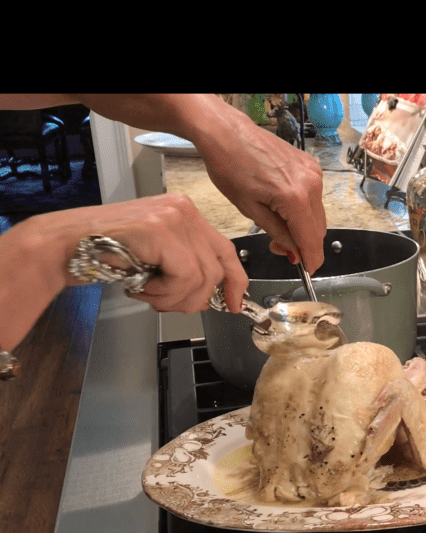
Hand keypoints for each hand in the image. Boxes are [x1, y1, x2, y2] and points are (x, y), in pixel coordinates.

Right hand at [51, 194, 249, 312]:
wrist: (63, 245)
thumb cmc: (104, 252)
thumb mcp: (156, 256)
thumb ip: (186, 266)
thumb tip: (212, 295)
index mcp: (186, 212)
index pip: (226, 249)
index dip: (234, 281)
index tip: (233, 303)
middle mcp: (184, 209)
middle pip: (217, 268)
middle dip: (195, 298)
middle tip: (166, 303)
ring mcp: (174, 217)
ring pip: (202, 278)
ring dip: (173, 298)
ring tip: (147, 292)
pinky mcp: (161, 231)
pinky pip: (185, 277)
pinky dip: (163, 293)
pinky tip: (140, 287)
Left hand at [197, 105, 326, 273]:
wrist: (226, 133)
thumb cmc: (229, 165)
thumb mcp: (249, 209)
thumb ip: (278, 234)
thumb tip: (293, 252)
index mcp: (295, 198)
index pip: (312, 239)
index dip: (311, 259)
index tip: (308, 269)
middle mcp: (310, 184)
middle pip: (318, 229)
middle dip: (303, 244)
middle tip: (280, 248)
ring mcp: (312, 172)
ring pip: (317, 214)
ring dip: (303, 227)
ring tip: (278, 226)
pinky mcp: (310, 166)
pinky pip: (314, 197)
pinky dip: (303, 209)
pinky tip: (282, 208)